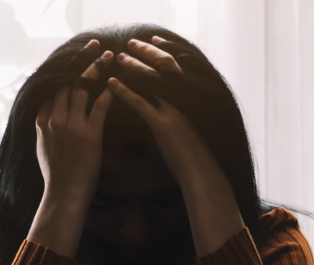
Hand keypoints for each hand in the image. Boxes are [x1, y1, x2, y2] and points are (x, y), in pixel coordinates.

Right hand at [35, 39, 114, 205]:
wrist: (63, 196)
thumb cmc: (57, 176)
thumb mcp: (43, 148)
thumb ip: (45, 129)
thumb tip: (46, 117)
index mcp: (41, 120)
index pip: (52, 85)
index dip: (65, 67)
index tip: (75, 55)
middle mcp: (54, 119)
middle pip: (67, 79)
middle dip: (81, 59)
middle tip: (94, 45)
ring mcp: (71, 125)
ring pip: (83, 86)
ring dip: (98, 67)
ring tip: (110, 55)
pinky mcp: (89, 134)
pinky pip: (101, 104)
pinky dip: (111, 89)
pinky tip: (120, 80)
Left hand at [109, 37, 243, 256]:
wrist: (202, 174)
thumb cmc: (194, 156)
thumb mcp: (188, 128)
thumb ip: (179, 113)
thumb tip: (169, 108)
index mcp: (191, 99)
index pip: (176, 67)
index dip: (163, 52)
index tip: (151, 41)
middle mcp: (184, 101)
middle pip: (164, 67)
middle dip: (147, 52)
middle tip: (131, 43)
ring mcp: (174, 112)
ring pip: (151, 81)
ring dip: (133, 67)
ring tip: (118, 58)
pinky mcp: (163, 126)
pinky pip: (141, 103)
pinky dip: (125, 91)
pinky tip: (111, 84)